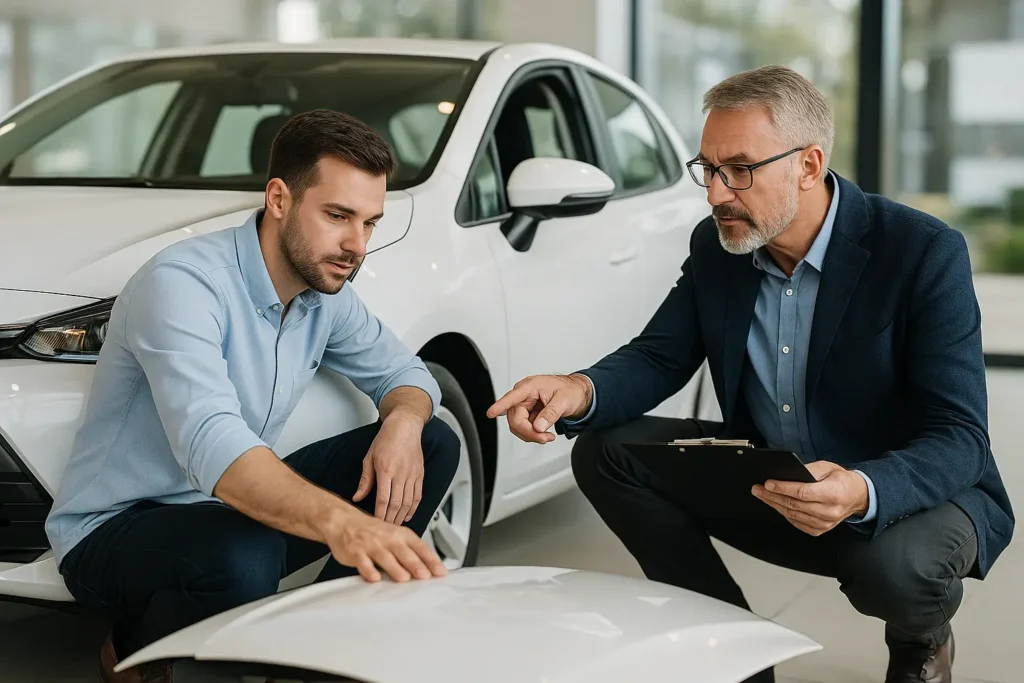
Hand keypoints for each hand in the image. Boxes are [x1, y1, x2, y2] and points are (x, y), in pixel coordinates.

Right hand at [321, 507, 445, 582]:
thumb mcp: (394, 536)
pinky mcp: (355, 552)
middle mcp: (388, 539)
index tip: (440, 571)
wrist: (344, 521)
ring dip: (395, 568)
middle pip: (404, 552)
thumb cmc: (372, 531)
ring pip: (385, 557)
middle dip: (415, 564)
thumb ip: (409, 551)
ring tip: (404, 579)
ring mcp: (371, 545)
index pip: (419, 546)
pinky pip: (363, 562)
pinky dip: (369, 570)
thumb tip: (428, 569)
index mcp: (400, 534)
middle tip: (425, 575)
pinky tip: (374, 578)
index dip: (430, 559)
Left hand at [353, 413, 424, 523]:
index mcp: (386, 470)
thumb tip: (357, 497)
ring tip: (394, 526)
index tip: (376, 524)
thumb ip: (365, 480)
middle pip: (396, 504)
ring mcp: (412, 475)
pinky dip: (413, 508)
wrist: (405, 426)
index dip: (380, 515)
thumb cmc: (386, 439)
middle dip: (390, 520)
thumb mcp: (369, 458)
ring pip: (408, 503)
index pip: (383, 499)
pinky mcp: (420, 475)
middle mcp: (401, 474)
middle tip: (385, 531)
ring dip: (401, 517)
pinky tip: (407, 515)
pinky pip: (418, 496)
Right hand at [486, 374, 591, 443]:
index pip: (512, 397)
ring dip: (531, 435)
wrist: (576, 394)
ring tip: (547, 436)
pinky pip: (524, 428)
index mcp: (530, 387)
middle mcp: (523, 395)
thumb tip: (538, 426)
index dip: (500, 405)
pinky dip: (533, 434)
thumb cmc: (569, 391)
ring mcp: (524, 405)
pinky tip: (544, 433)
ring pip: (517, 426)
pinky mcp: (527, 414)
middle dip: (528, 432)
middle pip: (515, 418)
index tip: (491, 413)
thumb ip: (550, 414)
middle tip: (544, 437)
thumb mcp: (563, 401)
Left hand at [751, 461, 868, 535]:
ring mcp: (825, 523)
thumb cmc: (841, 481)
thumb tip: (788, 473)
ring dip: (774, 505)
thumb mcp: (828, 467)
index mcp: (833, 494)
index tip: (768, 484)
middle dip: (772, 496)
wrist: (856, 497)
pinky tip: (775, 505)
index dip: (783, 488)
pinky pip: (796, 523)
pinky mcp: (819, 530)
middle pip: (794, 505)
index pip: (802, 492)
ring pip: (793, 515)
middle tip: (758, 489)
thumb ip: (809, 470)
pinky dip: (784, 513)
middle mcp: (829, 511)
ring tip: (762, 495)